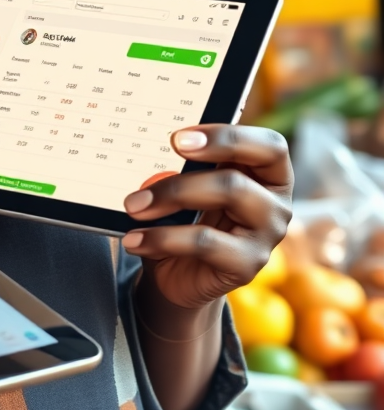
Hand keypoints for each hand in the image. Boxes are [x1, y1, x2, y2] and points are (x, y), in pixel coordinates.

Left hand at [121, 125, 292, 308]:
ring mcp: (266, 236)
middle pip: (236, 179)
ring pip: (225, 202)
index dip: (224, 137)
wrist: (180, 272)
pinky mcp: (247, 266)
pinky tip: (135, 239)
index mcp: (267, 171)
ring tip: (133, 206)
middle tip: (142, 176)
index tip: (177, 139)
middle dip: (183, 177)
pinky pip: (204, 244)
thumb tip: (152, 154)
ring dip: (169, 199)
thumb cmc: (187, 214)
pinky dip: (163, 238)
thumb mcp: (187, 183)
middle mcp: (275, 203)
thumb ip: (183, 165)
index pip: (268, 145)